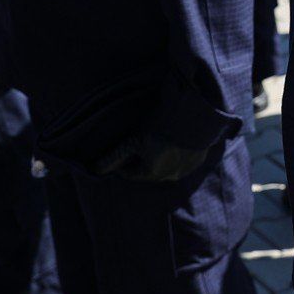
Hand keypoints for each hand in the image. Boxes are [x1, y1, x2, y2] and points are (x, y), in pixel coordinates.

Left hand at [88, 125, 209, 182]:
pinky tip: (176, 140)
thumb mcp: (134, 141)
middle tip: (140, 144)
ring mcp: (186, 169)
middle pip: (149, 170)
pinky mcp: (198, 159)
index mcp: (152, 174)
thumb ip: (115, 157)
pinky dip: (178, 152)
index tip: (122, 152)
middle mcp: (169, 176)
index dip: (123, 163)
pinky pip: (184, 159)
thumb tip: (96, 170)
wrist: (194, 117)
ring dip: (161, 157)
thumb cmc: (160, 129)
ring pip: (168, 166)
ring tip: (159, 141)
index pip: (131, 174)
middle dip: (143, 160)